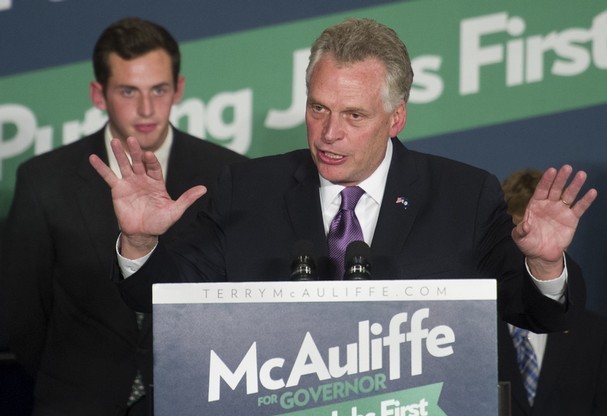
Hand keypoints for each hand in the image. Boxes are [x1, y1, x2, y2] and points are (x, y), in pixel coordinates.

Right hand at [89, 137, 205, 257]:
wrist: (143, 233)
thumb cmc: (160, 222)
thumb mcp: (175, 210)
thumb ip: (187, 199)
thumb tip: (204, 189)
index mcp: (157, 182)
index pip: (154, 167)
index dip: (151, 161)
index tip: (148, 154)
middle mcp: (143, 179)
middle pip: (138, 162)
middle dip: (135, 151)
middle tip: (131, 139)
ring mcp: (130, 183)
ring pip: (124, 165)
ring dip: (119, 153)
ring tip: (114, 140)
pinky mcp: (118, 190)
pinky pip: (109, 176)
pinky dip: (101, 167)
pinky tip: (93, 158)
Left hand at [512, 165, 596, 278]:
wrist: (542, 254)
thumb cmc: (528, 243)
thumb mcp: (520, 237)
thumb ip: (520, 230)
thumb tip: (524, 225)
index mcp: (535, 205)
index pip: (541, 190)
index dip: (546, 180)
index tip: (552, 170)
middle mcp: (549, 204)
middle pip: (556, 189)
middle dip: (561, 178)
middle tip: (567, 167)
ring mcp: (561, 210)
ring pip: (569, 195)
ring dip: (575, 185)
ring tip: (581, 174)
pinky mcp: (571, 219)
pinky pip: (579, 208)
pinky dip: (586, 200)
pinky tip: (591, 192)